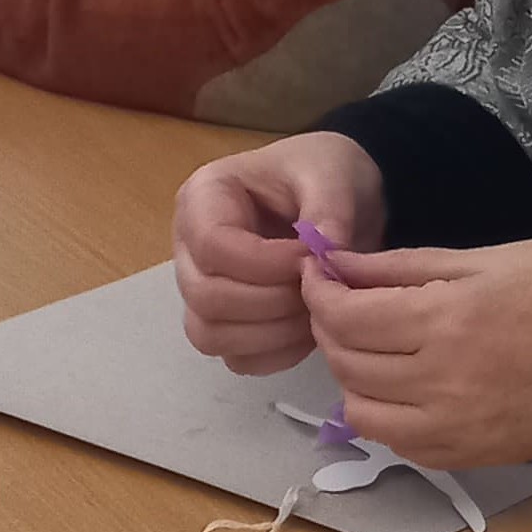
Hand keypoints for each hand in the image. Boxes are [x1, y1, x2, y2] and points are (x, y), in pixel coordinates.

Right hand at [174, 135, 387, 373]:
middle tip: (318, 288)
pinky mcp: (227, 322)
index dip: (266, 264)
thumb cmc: (326, 173)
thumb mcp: (335, 173)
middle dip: (271, 302)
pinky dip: (276, 354)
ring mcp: (203, 288)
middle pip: (205, 297)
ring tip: (316, 308)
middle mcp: (190, 247)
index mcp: (204, 198)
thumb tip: (325, 253)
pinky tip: (309, 330)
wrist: (341, 196)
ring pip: (211, 335)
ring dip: (272, 333)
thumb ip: (330, 208)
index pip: (213, 247)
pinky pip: (236, 358)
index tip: (312, 258)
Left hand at [301, 239, 531, 466]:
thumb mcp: (490, 258)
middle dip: (331, 329)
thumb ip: (406, 266)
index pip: (346, 315)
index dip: (320, 292)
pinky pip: (401, 445)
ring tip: (374, 351)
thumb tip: (338, 265)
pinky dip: (388, 416)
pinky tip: (406, 389)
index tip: (321, 276)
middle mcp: (442, 381)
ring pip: (362, 412)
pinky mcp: (472, 455)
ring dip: (353, 378)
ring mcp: (456, 426)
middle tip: (346, 307)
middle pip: (347, 363)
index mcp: (447, 320)